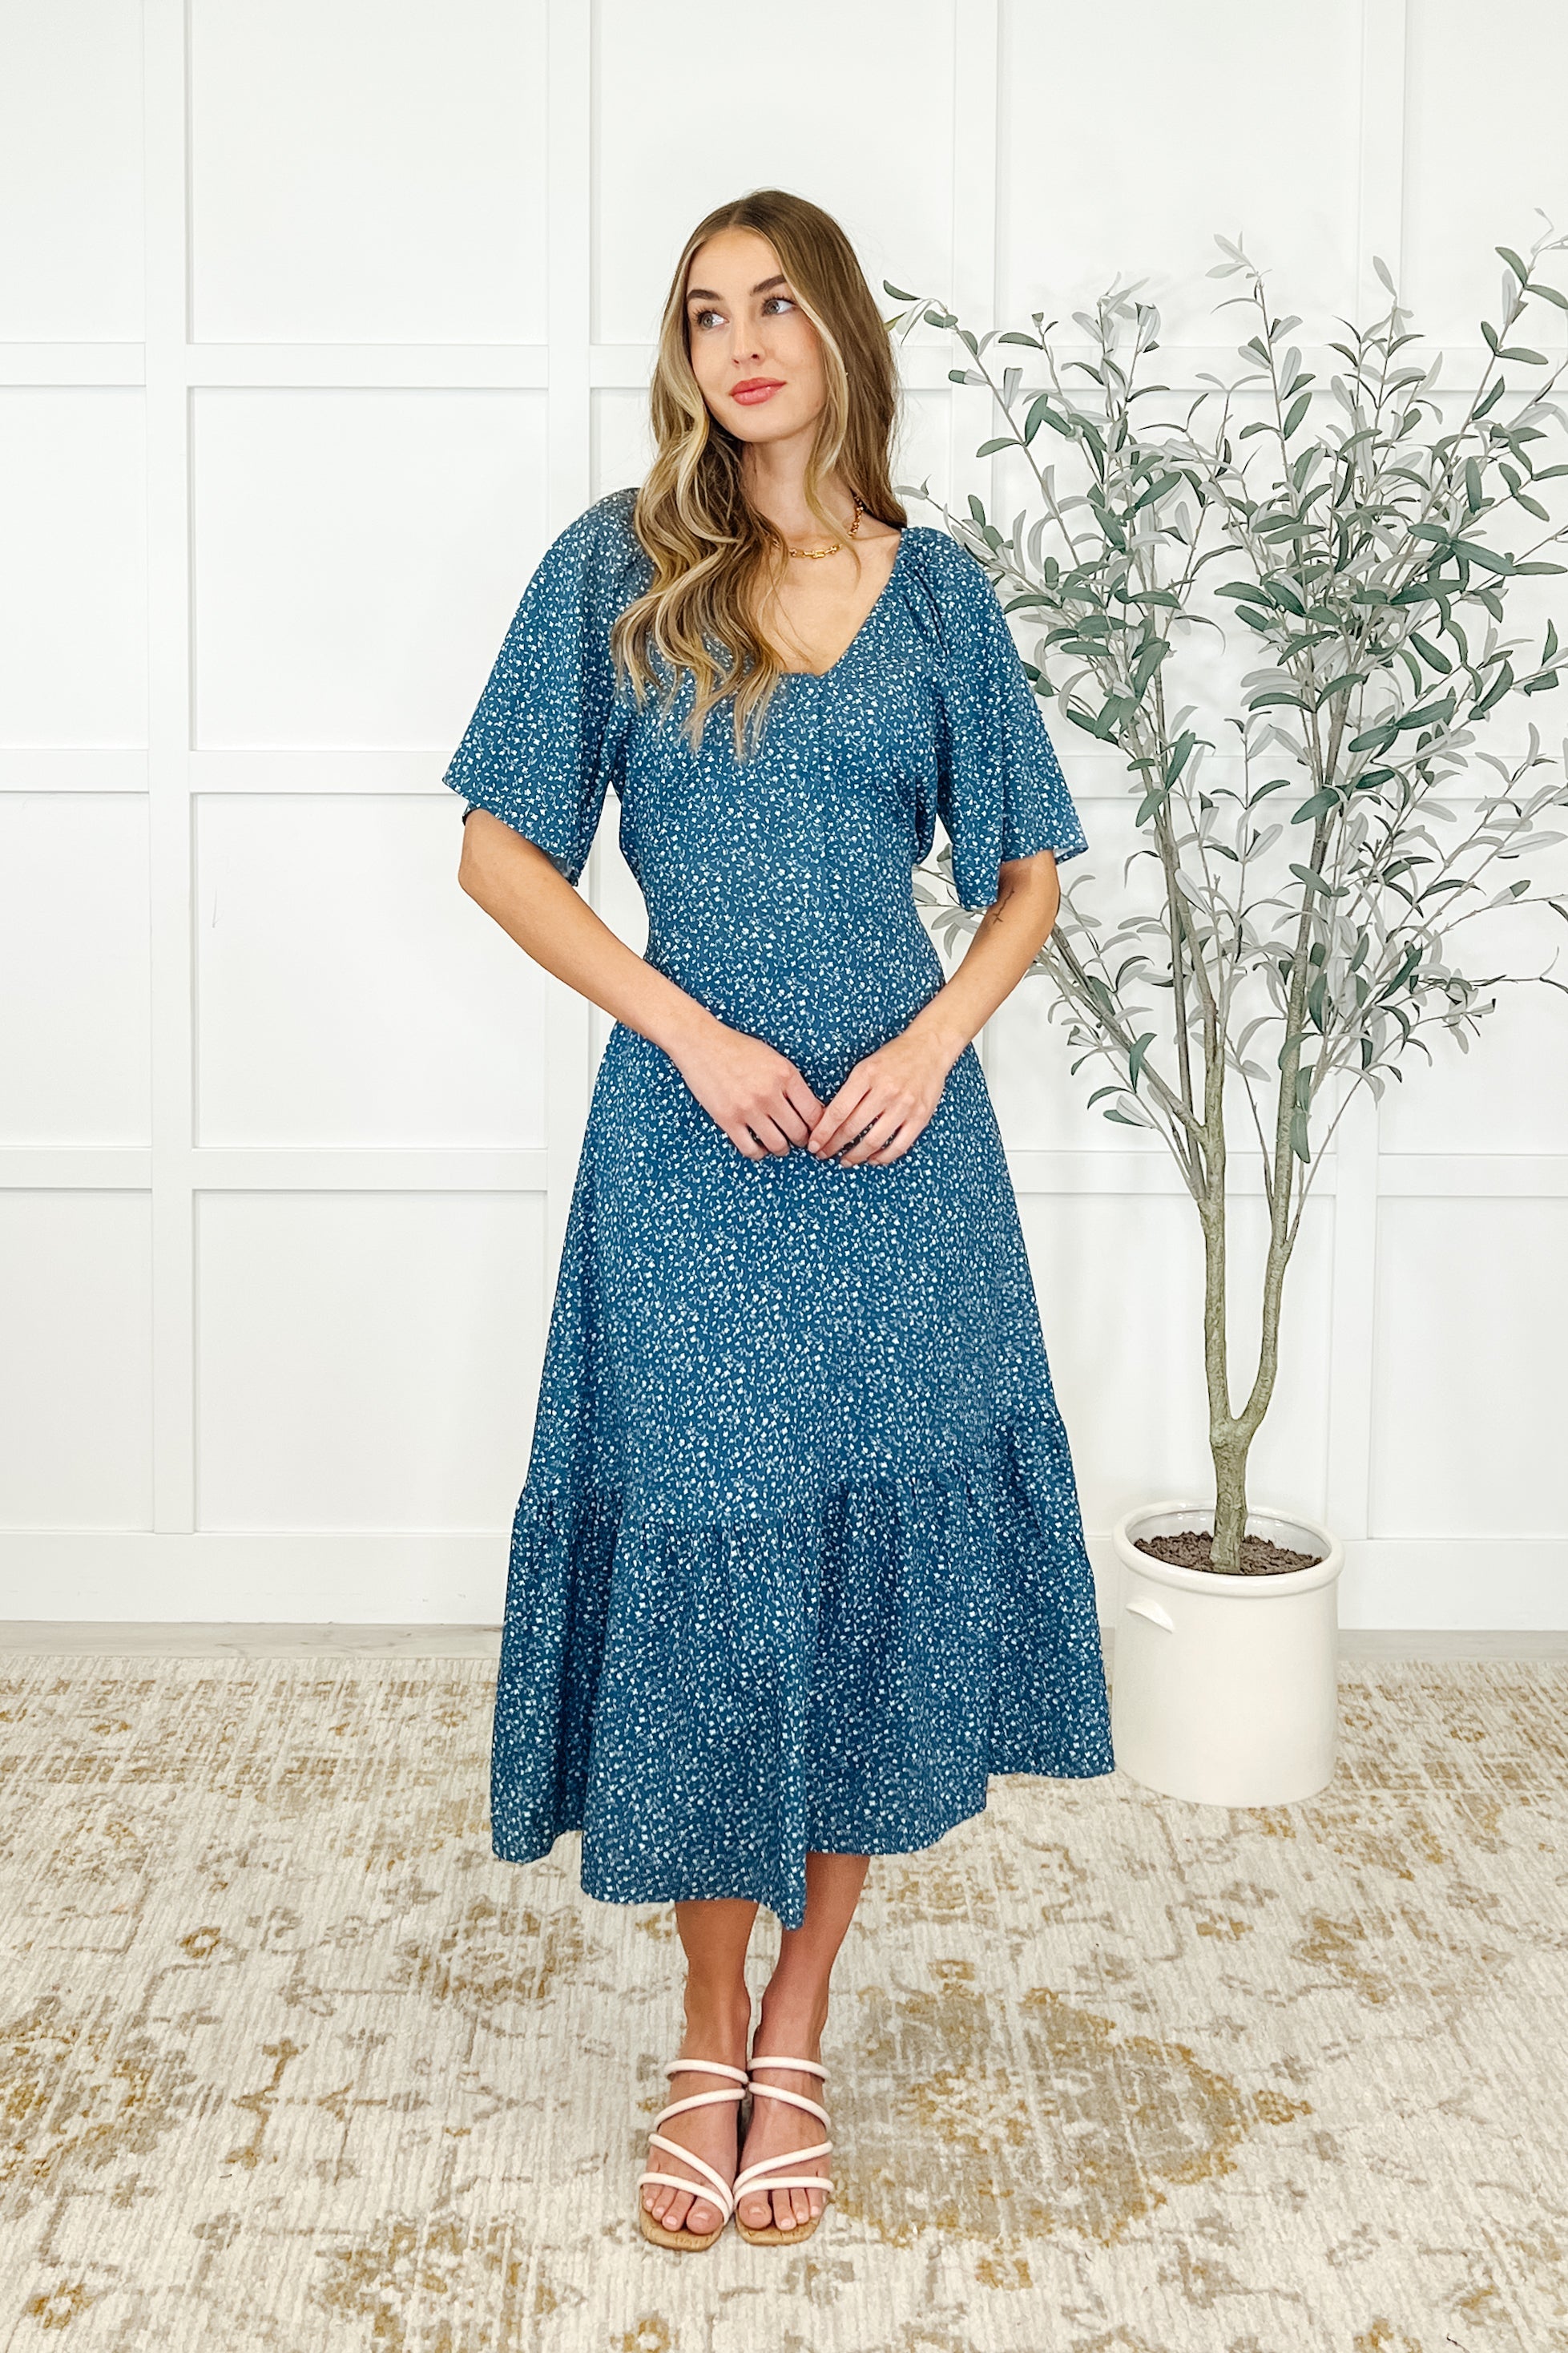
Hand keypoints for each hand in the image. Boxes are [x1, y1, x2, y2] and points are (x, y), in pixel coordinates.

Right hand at [668, 1020, 824, 1159]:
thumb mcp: (774, 1059)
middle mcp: (769, 1093)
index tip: (815, 1130)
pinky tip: (759, 1146)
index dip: (818, 1127)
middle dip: (802, 1140)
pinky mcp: (727, 1119)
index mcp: (785, 1074)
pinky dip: (759, 1153)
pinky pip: (750, 1149)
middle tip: (798, 1139)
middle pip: (798, 1132)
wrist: (702, 1044)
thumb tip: (813, 1110)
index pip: (814, 1113)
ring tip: (780, 1143)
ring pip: (777, 1144)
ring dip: (782, 1148)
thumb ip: (793, 1083)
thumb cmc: (739, 1049)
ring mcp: (748, 1108)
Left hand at [807, 1027, 957, 1165]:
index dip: (823, 1132)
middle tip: (824, 1154)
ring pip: (873, 1141)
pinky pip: (899, 1147)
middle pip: (852, 1128)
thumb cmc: (894, 1057)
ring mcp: (904, 1105)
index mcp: (866, 1075)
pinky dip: (883, 1158)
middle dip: (833, 1146)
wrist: (930, 1047)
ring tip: (845, 1160)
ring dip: (855, 1156)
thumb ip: (849, 1091)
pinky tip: (872, 1159)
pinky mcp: (921, 1117)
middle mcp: (885, 1091)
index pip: (837, 1111)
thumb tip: (827, 1120)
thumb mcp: (865, 1066)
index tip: (814, 1144)